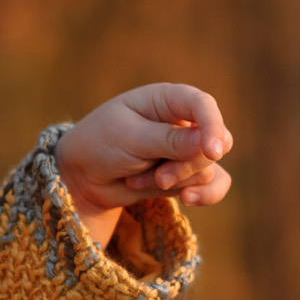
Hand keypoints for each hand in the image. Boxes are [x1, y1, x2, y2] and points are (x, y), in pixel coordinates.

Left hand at [55, 84, 234, 246]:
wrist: (84, 176)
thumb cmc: (100, 144)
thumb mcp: (128, 138)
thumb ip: (167, 140)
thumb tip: (208, 145)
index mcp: (168, 99)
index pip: (203, 105)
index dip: (212, 126)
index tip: (212, 152)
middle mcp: (184, 121)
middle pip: (215, 142)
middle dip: (188, 166)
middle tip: (159, 177)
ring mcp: (188, 148)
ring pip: (209, 169)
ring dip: (176, 183)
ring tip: (138, 180)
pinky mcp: (188, 174)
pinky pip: (214, 185)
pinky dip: (203, 195)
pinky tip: (187, 200)